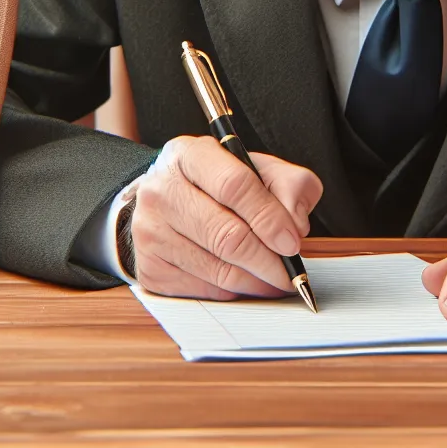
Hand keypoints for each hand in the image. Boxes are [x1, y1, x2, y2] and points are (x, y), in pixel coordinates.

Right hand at [129, 135, 322, 299]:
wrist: (165, 201)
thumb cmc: (216, 184)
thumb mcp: (256, 167)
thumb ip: (288, 183)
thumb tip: (295, 223)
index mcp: (189, 155)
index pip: (234, 185)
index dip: (269, 217)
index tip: (292, 241)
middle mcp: (161, 190)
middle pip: (226, 235)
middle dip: (268, 260)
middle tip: (291, 272)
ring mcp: (150, 231)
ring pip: (217, 269)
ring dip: (256, 281)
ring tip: (276, 279)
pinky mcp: (150, 268)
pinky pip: (204, 290)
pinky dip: (234, 292)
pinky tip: (248, 282)